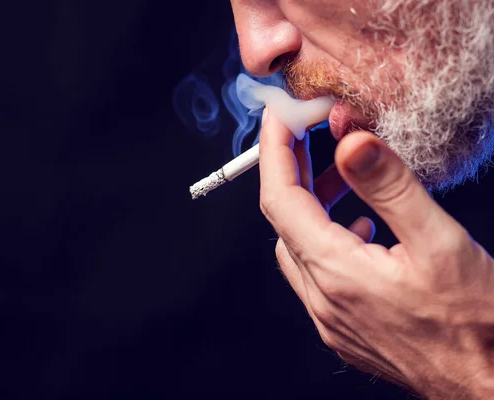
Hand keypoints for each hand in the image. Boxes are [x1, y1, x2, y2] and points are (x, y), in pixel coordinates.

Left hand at [259, 109, 493, 398]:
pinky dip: (326, 238)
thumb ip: (390, 188)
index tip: (279, 115)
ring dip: (311, 206)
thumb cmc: (477, 327)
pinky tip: (359, 229)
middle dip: (293, 171)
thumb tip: (350, 142)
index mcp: (337, 273)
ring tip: (341, 177)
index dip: (275, 150)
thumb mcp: (439, 243)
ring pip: (298, 246)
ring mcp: (330, 318)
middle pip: (284, 220)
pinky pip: (316, 273)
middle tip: (309, 135)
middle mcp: (323, 299)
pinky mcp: (344, 328)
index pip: (281, 199)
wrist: (488, 389)